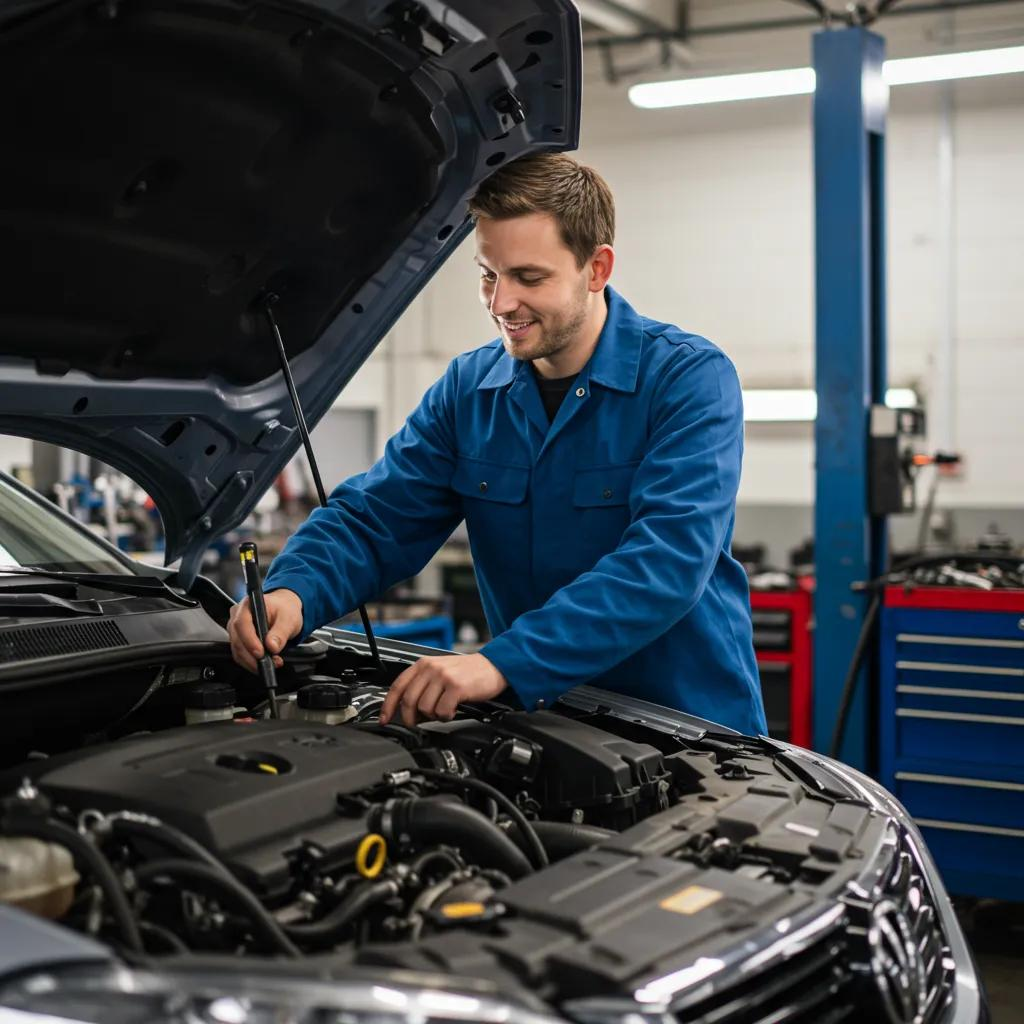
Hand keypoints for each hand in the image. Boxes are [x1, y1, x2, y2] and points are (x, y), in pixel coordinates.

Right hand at [227, 589, 303, 672]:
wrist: (284, 610)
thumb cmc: (285, 609)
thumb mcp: (289, 618)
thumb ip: (281, 632)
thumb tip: (272, 646)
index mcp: (248, 605)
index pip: (242, 624)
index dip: (250, 641)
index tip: (260, 653)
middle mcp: (237, 616)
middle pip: (238, 640)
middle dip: (253, 656)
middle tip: (273, 661)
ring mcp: (236, 629)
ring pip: (238, 650)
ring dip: (253, 661)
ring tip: (273, 661)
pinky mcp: (238, 640)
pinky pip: (240, 655)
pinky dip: (252, 662)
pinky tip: (266, 661)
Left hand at [379, 653, 507, 725]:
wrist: (494, 666)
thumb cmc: (468, 672)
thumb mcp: (440, 671)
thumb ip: (422, 684)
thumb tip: (407, 709)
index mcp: (423, 664)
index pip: (397, 686)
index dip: (388, 706)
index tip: (384, 720)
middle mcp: (431, 668)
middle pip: (408, 701)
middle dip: (411, 718)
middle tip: (420, 722)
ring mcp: (443, 677)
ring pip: (424, 708)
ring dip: (434, 716)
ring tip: (444, 710)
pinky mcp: (456, 687)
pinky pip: (442, 711)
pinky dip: (446, 716)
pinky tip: (454, 710)